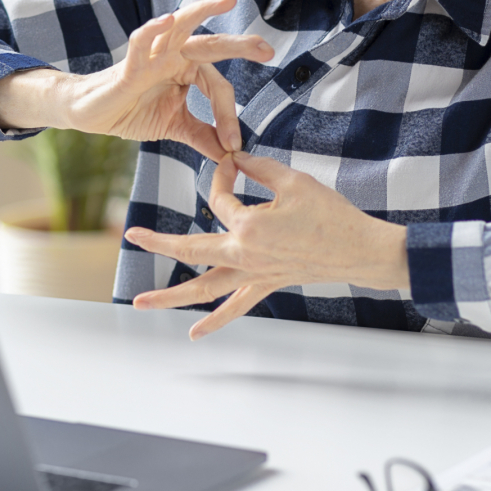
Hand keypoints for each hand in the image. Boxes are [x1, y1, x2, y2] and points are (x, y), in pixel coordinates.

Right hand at [0, 0, 273, 160]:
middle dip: (239, 45)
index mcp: (188, 70)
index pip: (218, 86)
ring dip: (203, 11)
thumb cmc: (133, 111)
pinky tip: (168, 18)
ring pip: (181, 27)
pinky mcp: (129, 64)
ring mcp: (152, 56)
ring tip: (225, 1)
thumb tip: (231, 156)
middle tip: (268, 50)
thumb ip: (202, 136)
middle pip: (211, 45)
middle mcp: (174, 56)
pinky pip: (142, 41)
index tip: (233, 144)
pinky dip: (154, 28)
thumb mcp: (175, 127)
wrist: (91, 114)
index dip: (228, 115)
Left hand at [124, 151, 409, 339]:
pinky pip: (234, 307)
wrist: (359, 250)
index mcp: (249, 225)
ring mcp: (252, 275)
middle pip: (191, 248)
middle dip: (159, 243)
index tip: (233, 159)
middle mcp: (244, 254)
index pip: (221, 196)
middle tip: (132, 236)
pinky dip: (214, 321)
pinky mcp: (265, 286)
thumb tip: (236, 157)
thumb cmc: (330, 213)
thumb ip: (259, 167)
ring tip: (138, 304)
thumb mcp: (293, 180)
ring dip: (168, 297)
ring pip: (203, 288)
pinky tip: (194, 333)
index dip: (224, 173)